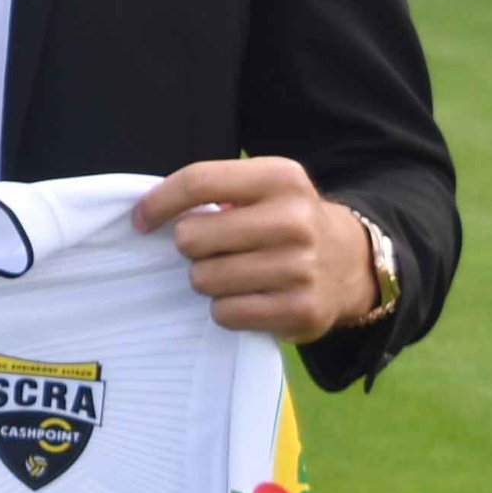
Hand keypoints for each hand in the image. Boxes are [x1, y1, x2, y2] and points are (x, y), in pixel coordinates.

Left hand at [135, 154, 377, 342]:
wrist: (351, 263)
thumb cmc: (286, 221)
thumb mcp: (263, 187)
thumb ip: (215, 190)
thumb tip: (148, 211)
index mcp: (280, 178)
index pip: (198, 182)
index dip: (158, 203)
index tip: (140, 220)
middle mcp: (294, 220)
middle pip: (191, 237)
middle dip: (190, 246)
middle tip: (211, 249)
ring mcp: (300, 268)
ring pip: (204, 279)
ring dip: (207, 280)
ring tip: (233, 273)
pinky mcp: (301, 310)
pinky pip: (225, 313)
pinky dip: (225, 309)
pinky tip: (247, 297)